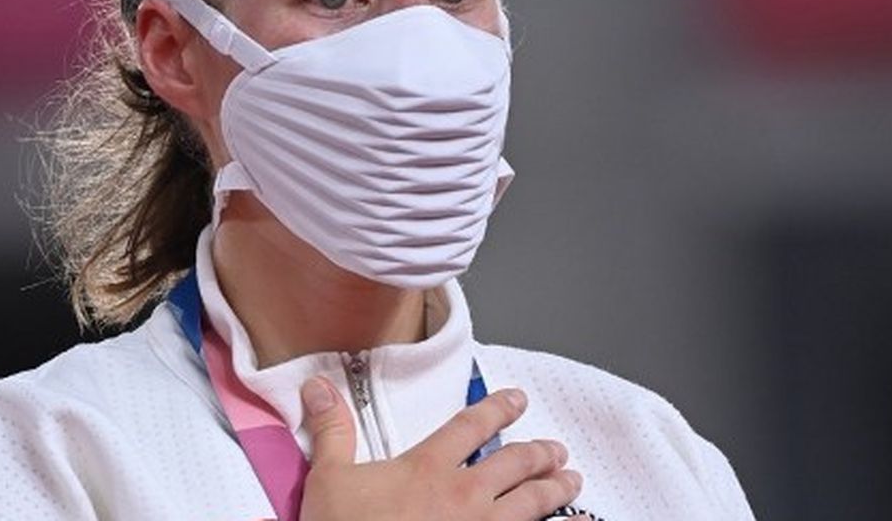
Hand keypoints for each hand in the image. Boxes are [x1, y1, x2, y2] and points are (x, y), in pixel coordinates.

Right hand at [298, 377, 582, 520]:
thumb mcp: (330, 480)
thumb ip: (332, 431)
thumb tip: (319, 387)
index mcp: (428, 468)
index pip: (471, 426)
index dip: (498, 408)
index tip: (517, 399)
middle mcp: (463, 496)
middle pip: (514, 464)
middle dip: (538, 453)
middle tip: (556, 449)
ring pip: (532, 503)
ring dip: (555, 489)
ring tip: (571, 480)